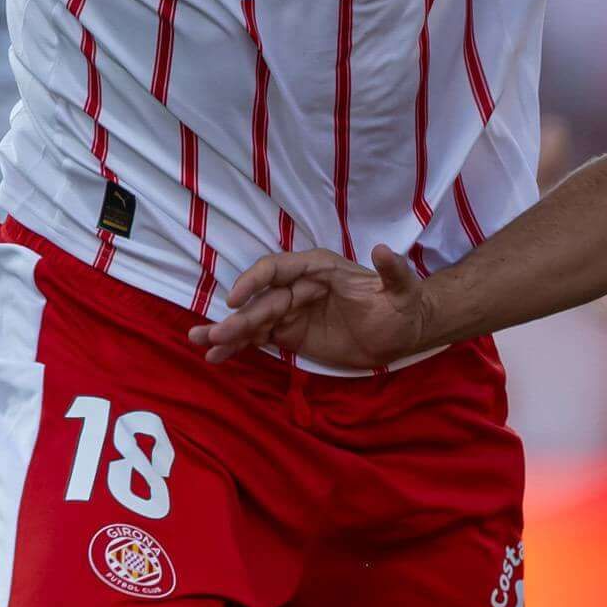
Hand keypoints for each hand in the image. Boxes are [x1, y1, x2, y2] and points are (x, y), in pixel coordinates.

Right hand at [189, 247, 433, 370]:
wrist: (404, 332)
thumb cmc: (402, 305)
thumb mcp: (404, 289)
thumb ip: (395, 271)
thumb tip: (384, 250)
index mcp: (319, 268)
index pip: (278, 269)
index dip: (254, 281)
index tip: (235, 299)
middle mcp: (300, 287)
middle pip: (261, 300)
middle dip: (238, 318)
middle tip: (214, 335)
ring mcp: (293, 312)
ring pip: (254, 319)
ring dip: (228, 332)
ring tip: (202, 343)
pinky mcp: (292, 334)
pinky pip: (260, 338)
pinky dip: (239, 346)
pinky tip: (216, 356)